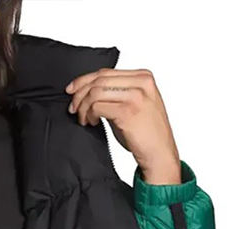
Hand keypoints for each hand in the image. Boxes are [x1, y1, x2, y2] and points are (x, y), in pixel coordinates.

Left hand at [65, 68, 180, 183]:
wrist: (160, 153)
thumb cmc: (146, 133)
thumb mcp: (135, 105)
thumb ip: (118, 94)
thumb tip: (89, 92)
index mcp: (144, 77)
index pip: (106, 72)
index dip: (84, 80)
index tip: (71, 90)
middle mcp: (141, 83)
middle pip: (99, 80)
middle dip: (80, 94)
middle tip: (73, 108)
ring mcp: (135, 96)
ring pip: (95, 92)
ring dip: (83, 107)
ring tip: (84, 119)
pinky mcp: (127, 111)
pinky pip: (97, 107)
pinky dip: (89, 114)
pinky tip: (91, 123)